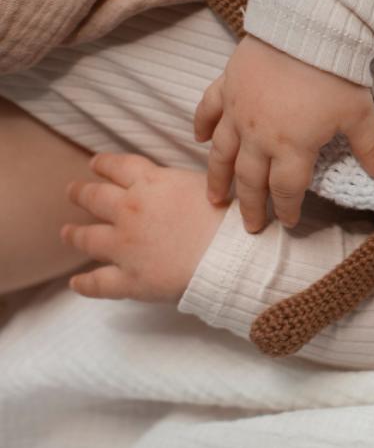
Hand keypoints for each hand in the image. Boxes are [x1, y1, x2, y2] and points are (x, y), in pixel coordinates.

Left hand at [62, 153, 226, 302]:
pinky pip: (99, 283)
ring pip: (87, 238)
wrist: (233, 256)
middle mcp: (130, 211)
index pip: (118, 167)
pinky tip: (75, 283)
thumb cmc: (228, 220)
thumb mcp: (205, 184)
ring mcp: (125, 247)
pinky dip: (84, 284)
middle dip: (81, 193)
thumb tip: (168, 184)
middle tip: (72, 192)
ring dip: (74, 234)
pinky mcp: (130, 279)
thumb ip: (176, 183)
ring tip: (67, 233)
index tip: (95, 164)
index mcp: (151, 184)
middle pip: (94, 198)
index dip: (104, 164)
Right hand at [195, 34, 373, 233]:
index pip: (287, 189)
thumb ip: (372, 149)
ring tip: (214, 198)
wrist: (307, 26)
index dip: (287, 209)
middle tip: (248, 226)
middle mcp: (259, 135)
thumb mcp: (360, 114)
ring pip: (222, 152)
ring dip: (218, 177)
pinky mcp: (227, 84)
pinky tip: (199, 138)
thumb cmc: (336, 73)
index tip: (287, 223)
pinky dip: (202, 124)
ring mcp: (238, 110)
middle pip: (250, 179)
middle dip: (250, 205)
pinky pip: (208, 109)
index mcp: (292, 147)